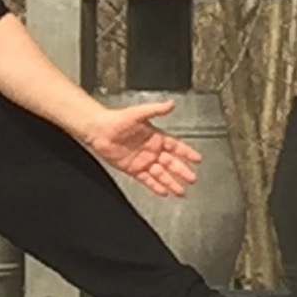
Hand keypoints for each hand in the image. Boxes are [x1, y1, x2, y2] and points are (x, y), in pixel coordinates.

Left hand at [81, 98, 201, 196]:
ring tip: (181, 192)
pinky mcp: (133, 169)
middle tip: (192, 179)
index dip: (186, 153)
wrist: (98, 130)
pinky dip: (155, 186)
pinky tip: (164, 192)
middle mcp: (151, 150)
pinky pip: (147, 180)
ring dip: (171, 182)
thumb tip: (171, 104)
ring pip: (160, 174)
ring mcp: (143, 160)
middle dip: (182, 171)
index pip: (176, 146)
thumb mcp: (139, 113)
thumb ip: (156, 110)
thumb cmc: (117, 119)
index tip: (197, 159)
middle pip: (171, 163)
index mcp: (156, 137)